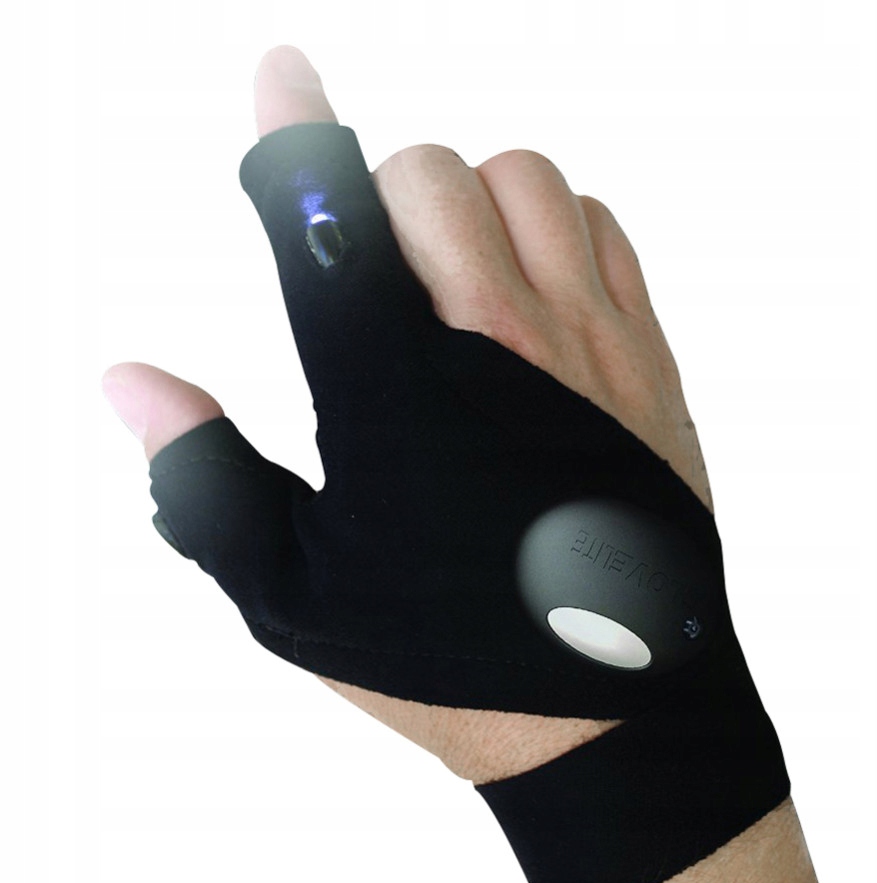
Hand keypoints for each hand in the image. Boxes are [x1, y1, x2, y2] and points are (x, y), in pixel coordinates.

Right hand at [103, 45, 711, 783]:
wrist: (611, 715)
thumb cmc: (446, 662)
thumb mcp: (296, 594)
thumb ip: (204, 480)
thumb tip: (131, 382)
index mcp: (391, 394)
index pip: (323, 218)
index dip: (286, 134)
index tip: (279, 75)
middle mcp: (494, 345)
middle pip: (425, 174)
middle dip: (376, 199)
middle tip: (371, 273)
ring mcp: (586, 346)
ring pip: (523, 180)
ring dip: (468, 203)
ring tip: (450, 280)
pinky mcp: (648, 366)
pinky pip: (602, 229)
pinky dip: (554, 229)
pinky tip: (530, 294)